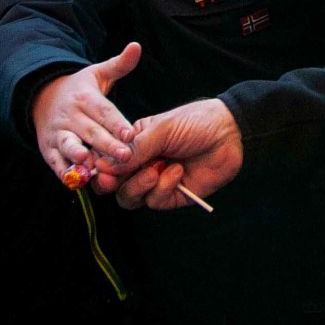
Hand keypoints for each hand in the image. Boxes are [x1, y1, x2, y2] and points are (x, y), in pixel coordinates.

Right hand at [32, 42, 141, 182]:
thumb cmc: (80, 89)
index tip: (131, 134)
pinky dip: (64, 172)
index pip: (104, 111)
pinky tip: (76, 183)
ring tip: (93, 168)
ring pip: (69, 146)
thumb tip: (136, 46)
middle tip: (125, 156)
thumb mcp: (98, 73)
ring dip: (80, 158)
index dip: (117, 123)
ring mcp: (58, 132)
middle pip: (90, 132)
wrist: (42, 98)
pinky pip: (56, 162)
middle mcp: (71, 115)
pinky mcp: (48, 148)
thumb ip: (119, 64)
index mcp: (86, 98)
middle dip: (107, 145)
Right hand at [106, 98, 243, 209]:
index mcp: (133, 145)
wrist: (229, 132)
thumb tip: (104, 165)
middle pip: (113, 185)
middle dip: (111, 182)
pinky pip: (155, 201)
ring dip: (139, 185)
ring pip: (130, 197)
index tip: (94, 168)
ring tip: (154, 170)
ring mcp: (156, 182)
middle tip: (112, 179)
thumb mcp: (160, 130)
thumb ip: (134, 149)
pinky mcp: (173, 196)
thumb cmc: (194, 123)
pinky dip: (163, 187)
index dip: (98, 167)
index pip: (107, 161)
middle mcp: (141, 165)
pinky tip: (177, 171)